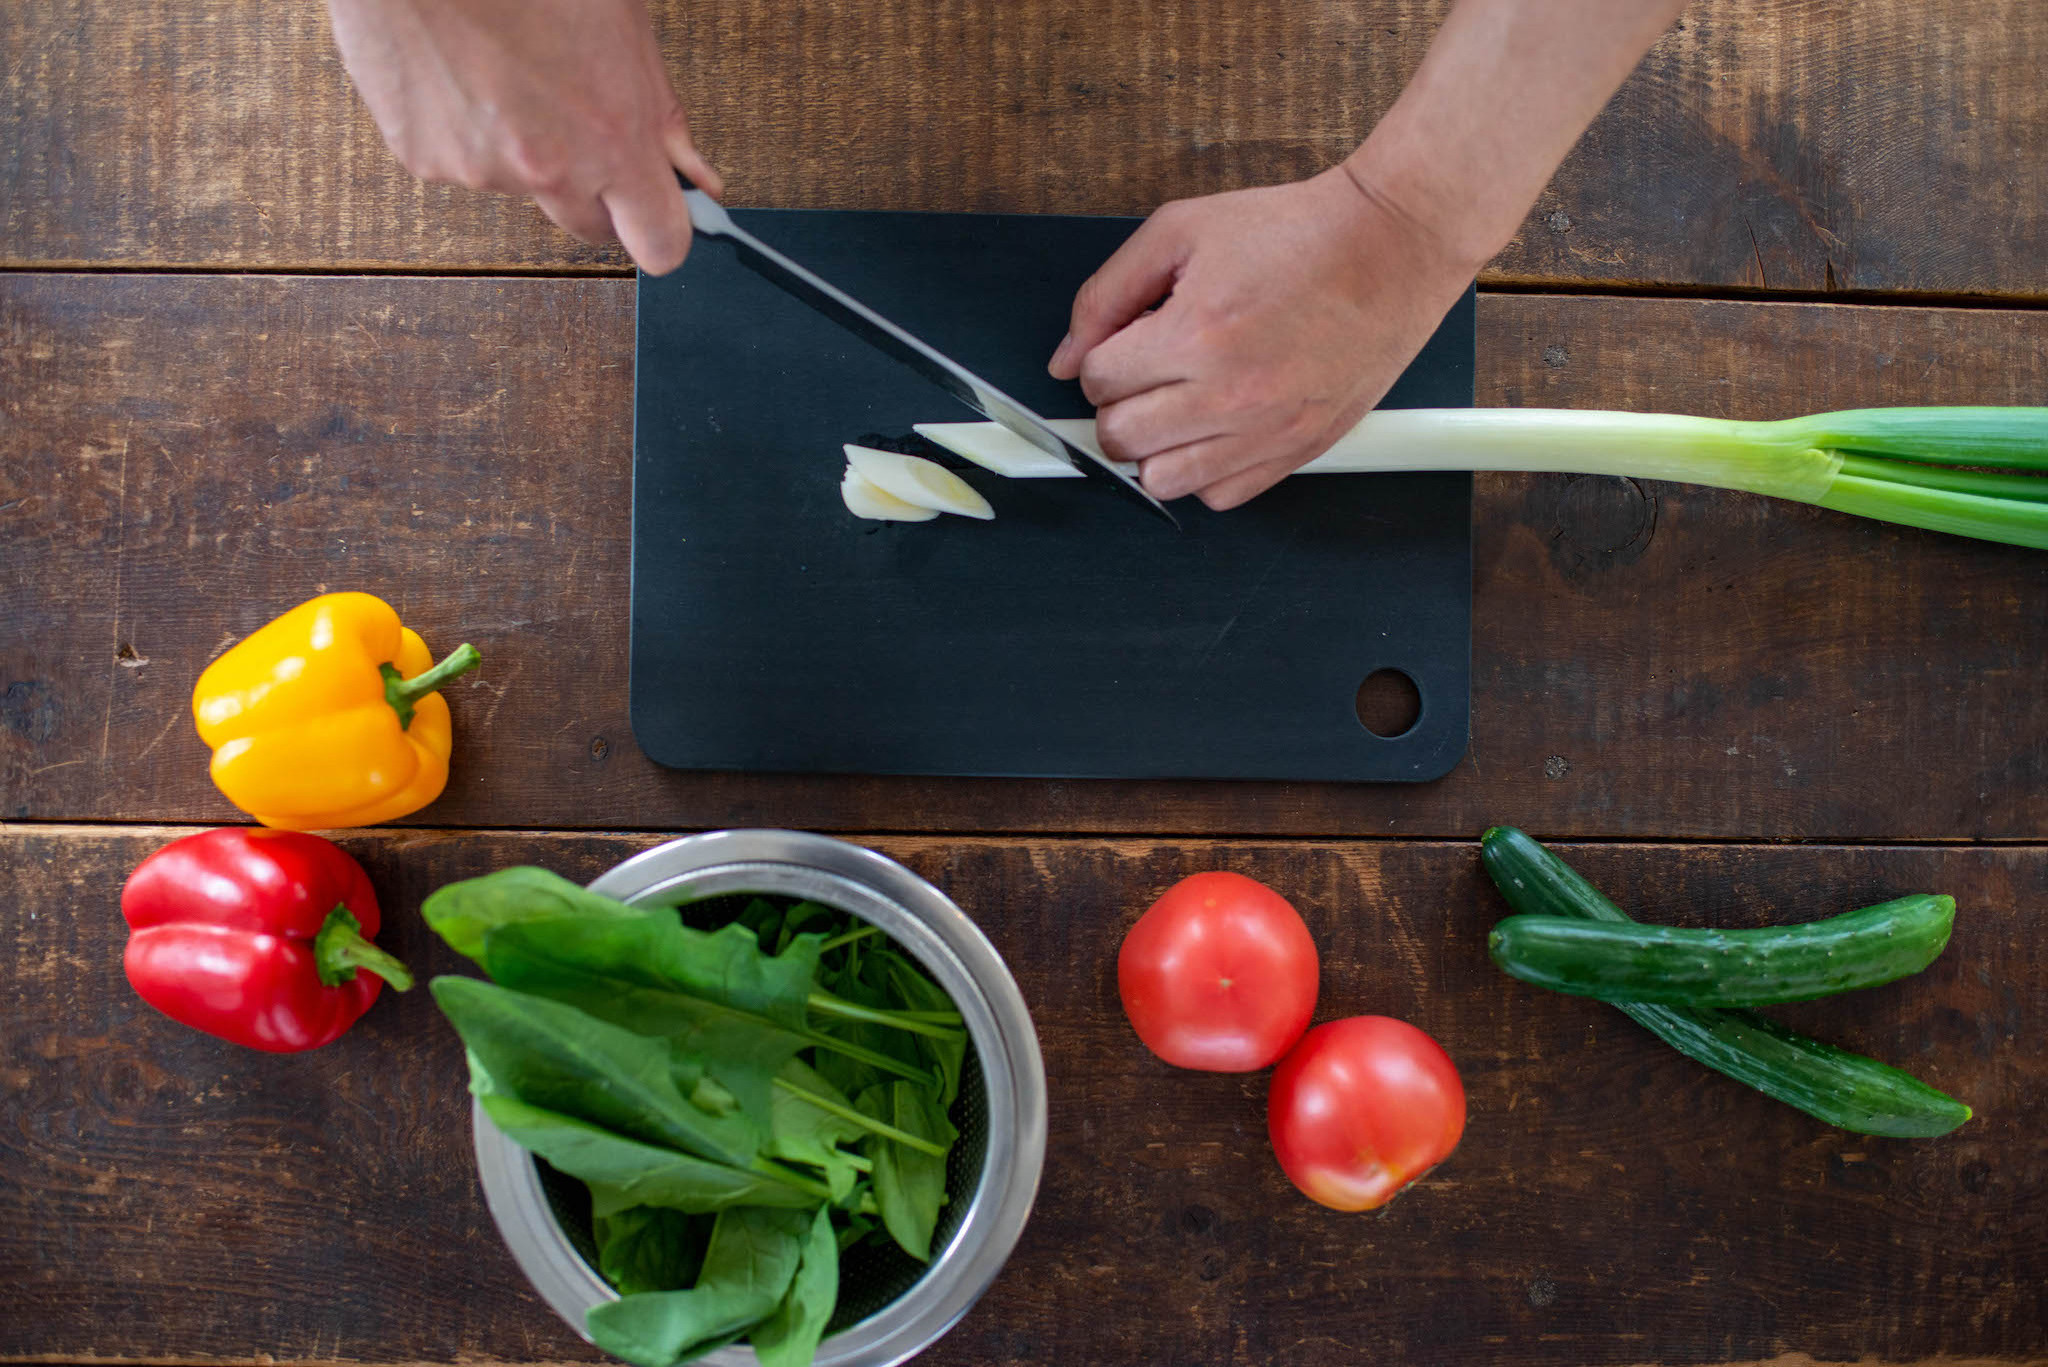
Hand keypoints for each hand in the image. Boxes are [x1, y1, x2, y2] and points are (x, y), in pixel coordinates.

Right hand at [326, 0, 721, 273]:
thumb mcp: (622, 27)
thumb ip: (660, 115)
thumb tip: (692, 173)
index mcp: (610, 139)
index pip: (661, 244)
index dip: (662, 229)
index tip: (660, 213)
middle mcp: (548, 170)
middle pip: (590, 227)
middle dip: (596, 191)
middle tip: (580, 124)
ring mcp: (482, 170)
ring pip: (522, 186)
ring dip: (523, 147)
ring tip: (508, 70)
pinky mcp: (425, 161)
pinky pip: (464, 161)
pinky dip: (468, 128)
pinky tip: (466, 71)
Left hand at [1047, 168, 1475, 509]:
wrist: (1388, 247)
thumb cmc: (1292, 233)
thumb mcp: (1182, 231)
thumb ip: (1107, 295)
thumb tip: (1065, 361)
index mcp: (1194, 333)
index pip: (1096, 381)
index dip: (1104, 358)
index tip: (1131, 343)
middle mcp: (1228, 393)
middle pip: (1120, 438)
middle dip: (1120, 404)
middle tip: (1150, 373)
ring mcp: (1266, 430)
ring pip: (1161, 482)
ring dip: (1156, 446)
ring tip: (1180, 405)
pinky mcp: (1297, 450)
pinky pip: (1219, 497)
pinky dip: (1206, 470)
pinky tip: (1218, 426)